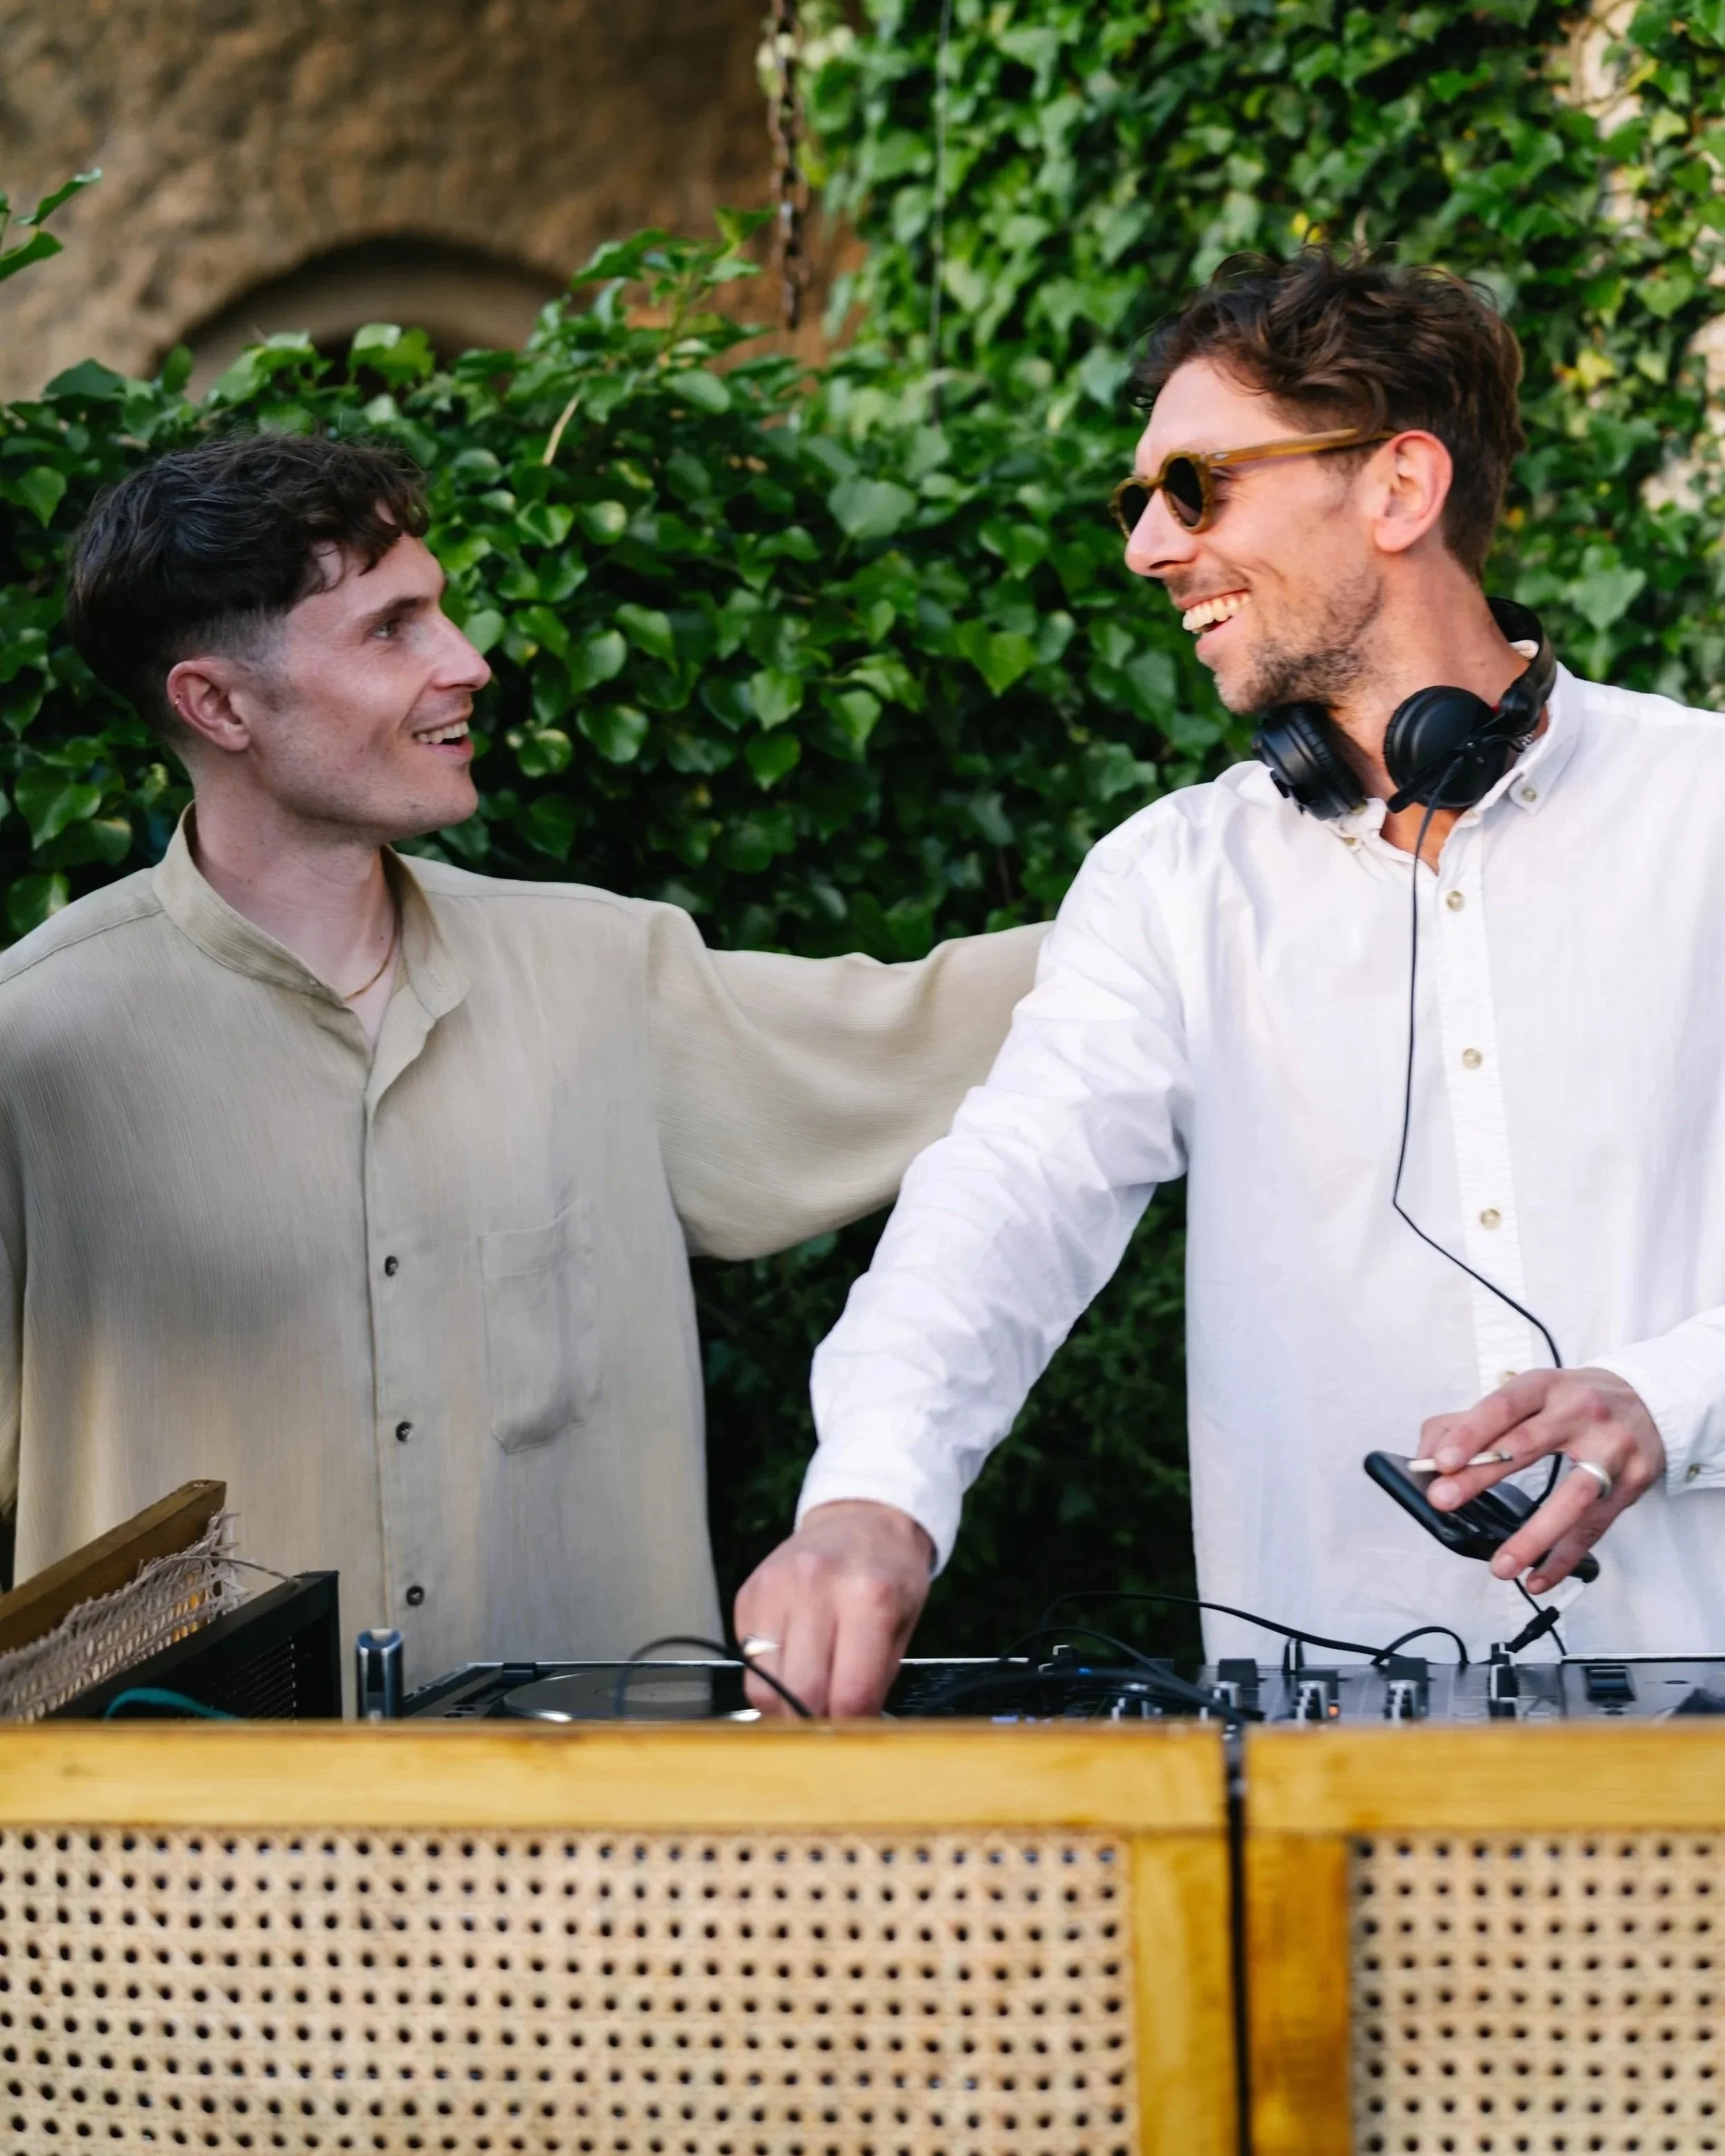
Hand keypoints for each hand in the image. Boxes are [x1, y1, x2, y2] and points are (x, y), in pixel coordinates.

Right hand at [732, 1499, 933, 1717]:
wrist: (862, 1518)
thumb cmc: (890, 1576)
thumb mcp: (903, 1626)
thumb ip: (874, 1681)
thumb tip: (846, 1735)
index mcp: (868, 1597)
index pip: (849, 1695)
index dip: (850, 1729)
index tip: (851, 1736)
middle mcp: (816, 1587)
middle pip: (799, 1694)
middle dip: (813, 1723)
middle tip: (827, 1724)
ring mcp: (776, 1586)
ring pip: (763, 1685)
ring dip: (784, 1705)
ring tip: (807, 1696)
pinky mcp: (748, 1592)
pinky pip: (748, 1660)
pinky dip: (768, 1674)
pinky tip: (792, 1658)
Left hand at [1421, 1367, 1664, 1589]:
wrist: (1648, 1401)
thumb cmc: (1571, 1401)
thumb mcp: (1526, 1395)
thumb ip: (1469, 1421)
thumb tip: (1425, 1456)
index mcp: (1544, 1387)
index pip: (1501, 1407)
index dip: (1469, 1433)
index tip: (1439, 1461)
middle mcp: (1579, 1413)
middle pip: (1527, 1446)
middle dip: (1482, 1475)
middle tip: (1443, 1500)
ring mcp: (1610, 1449)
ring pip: (1570, 1496)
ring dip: (1532, 1535)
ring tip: (1501, 1565)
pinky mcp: (1631, 1484)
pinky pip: (1594, 1528)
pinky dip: (1563, 1558)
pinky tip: (1538, 1578)